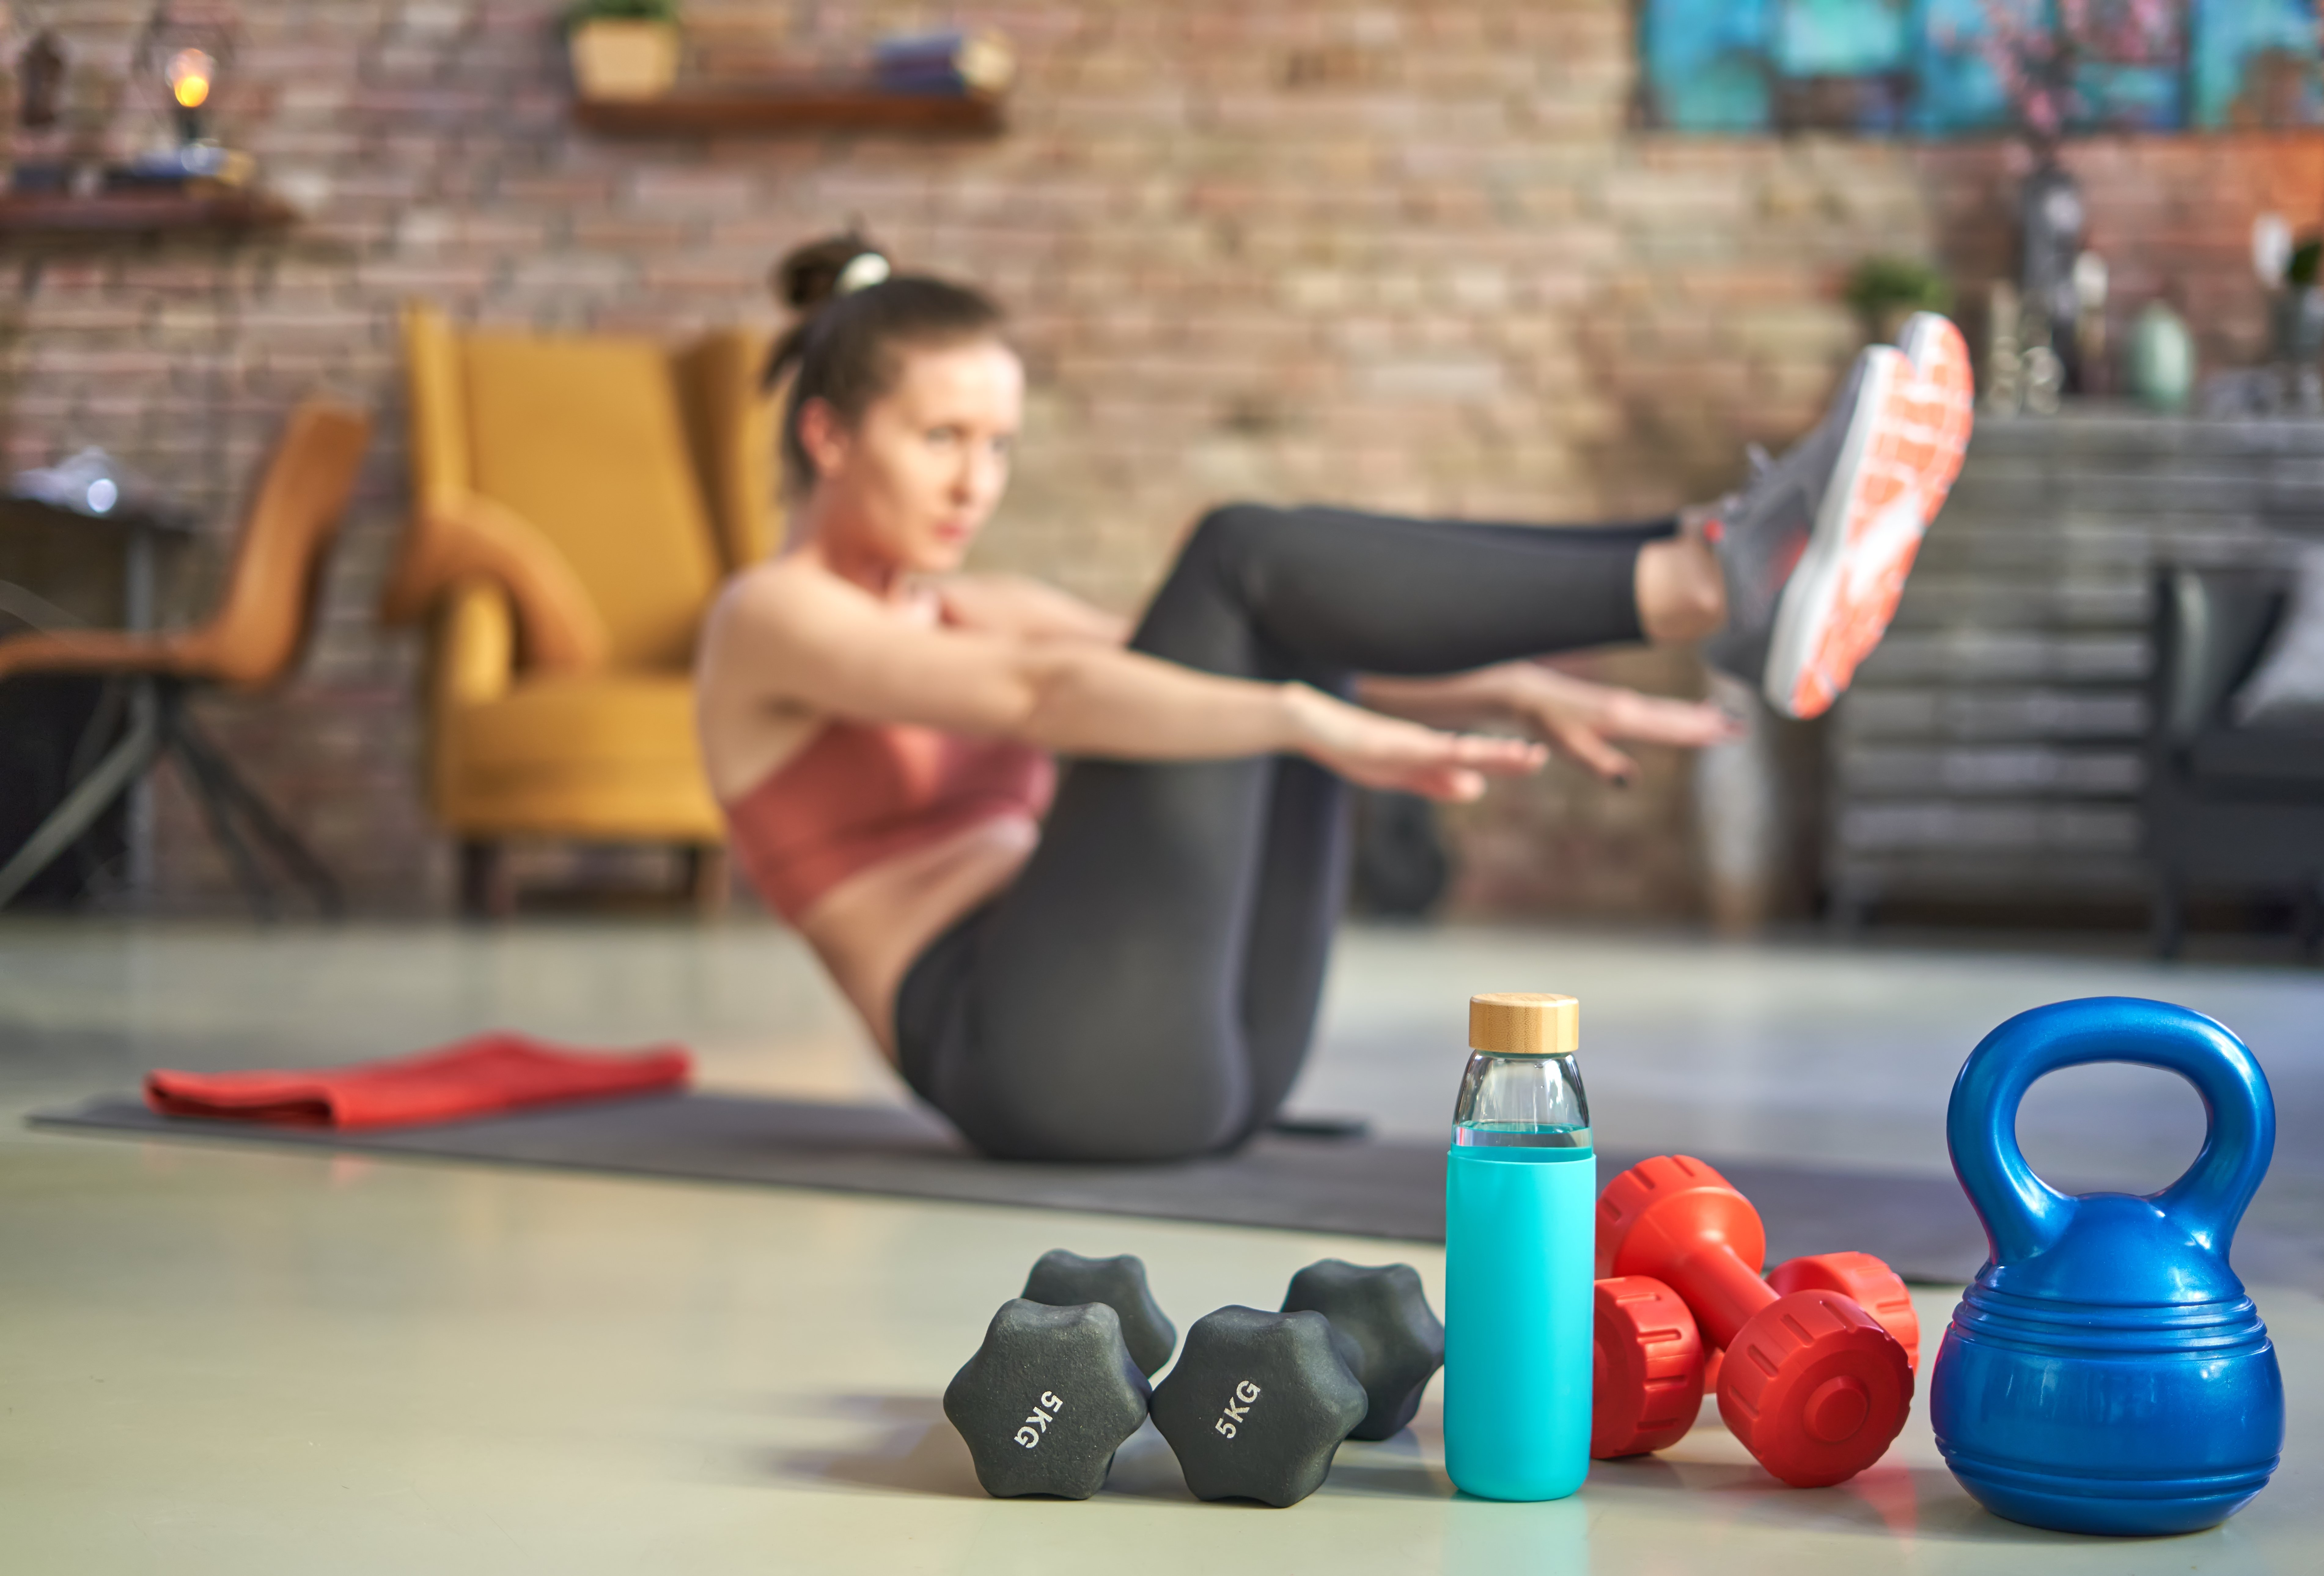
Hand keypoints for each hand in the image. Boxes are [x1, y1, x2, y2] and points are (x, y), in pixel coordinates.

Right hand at [1286, 684, 1545, 801]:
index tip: (1535, 759)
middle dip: (1506, 757)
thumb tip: (1476, 788)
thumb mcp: (1400, 775)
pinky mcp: (1388, 743)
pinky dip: (1448, 754)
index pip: (1473, 758)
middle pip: (1473, 752)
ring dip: (1488, 753)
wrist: (1313, 724)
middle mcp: (1424, 743)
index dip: (1504, 760)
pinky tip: (1468, 755)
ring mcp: (1407, 742)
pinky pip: (1423, 750)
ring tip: (1518, 755)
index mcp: (1428, 753)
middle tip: (1541, 757)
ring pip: (1457, 749)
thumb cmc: (1352, 747)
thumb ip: (1436, 782)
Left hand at [1506, 663, 1743, 783]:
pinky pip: (1658, 708)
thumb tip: (1630, 781)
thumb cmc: (1549, 723)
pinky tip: (1689, 713)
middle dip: (1709, 723)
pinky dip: (1679, 711)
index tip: (1726, 733)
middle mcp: (1630, 707)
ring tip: (1727, 720)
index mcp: (1622, 719)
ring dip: (1698, 716)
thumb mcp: (1570, 747)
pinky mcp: (1621, 704)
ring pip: (1670, 711)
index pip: (1668, 728)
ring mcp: (1627, 704)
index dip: (1698, 732)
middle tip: (1742, 727)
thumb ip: (1600, 763)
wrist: (1532, 694)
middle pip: (1677, 717)